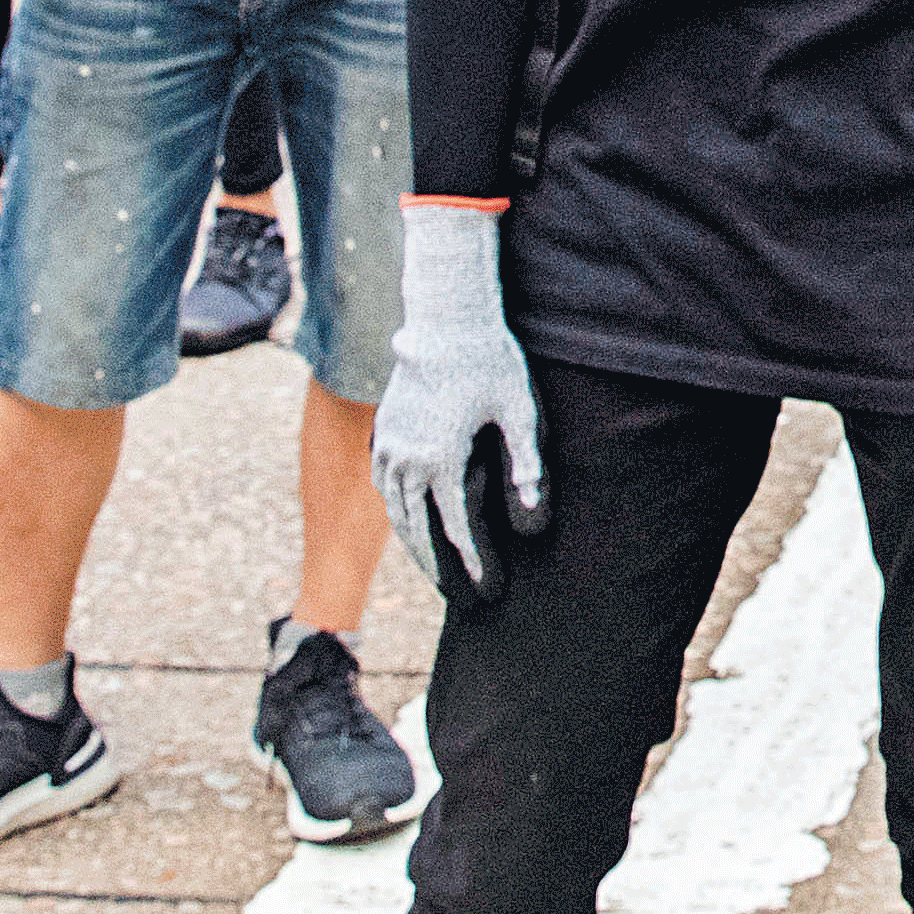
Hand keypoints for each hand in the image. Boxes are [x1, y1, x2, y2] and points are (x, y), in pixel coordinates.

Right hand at [371, 206, 544, 597]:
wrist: (447, 317)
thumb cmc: (492, 361)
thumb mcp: (520, 412)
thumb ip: (526, 466)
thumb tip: (531, 517)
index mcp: (439, 459)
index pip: (454, 527)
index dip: (471, 562)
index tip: (486, 590)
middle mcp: (406, 458)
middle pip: (417, 527)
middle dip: (436, 564)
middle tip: (456, 595)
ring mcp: (389, 443)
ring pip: (394, 509)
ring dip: (412, 541)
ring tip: (432, 567)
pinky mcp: (384, 428)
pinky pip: (383, 483)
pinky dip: (396, 509)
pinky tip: (408, 520)